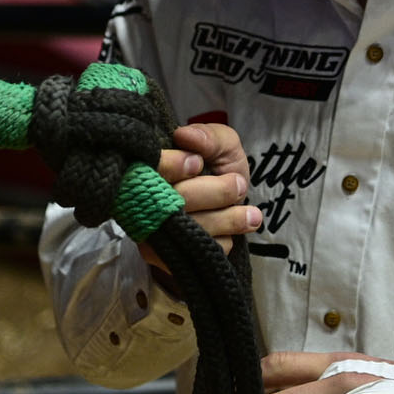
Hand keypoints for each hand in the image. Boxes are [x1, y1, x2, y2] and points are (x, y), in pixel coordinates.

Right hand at [140, 122, 261, 270]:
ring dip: (225, 221)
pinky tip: (232, 234)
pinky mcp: (162, 257)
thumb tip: (185, 136)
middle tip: (239, 186)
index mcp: (150, 166)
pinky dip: (219, 242)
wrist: (229, 206)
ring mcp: (149, 231)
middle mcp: (141, 200)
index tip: (198, 163)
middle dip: (213, 193)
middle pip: (169, 202)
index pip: (145, 169)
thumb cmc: (220, 169)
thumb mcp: (223, 145)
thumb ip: (210, 136)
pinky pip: (192, 254)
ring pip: (187, 230)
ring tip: (252, 215)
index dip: (171, 166)